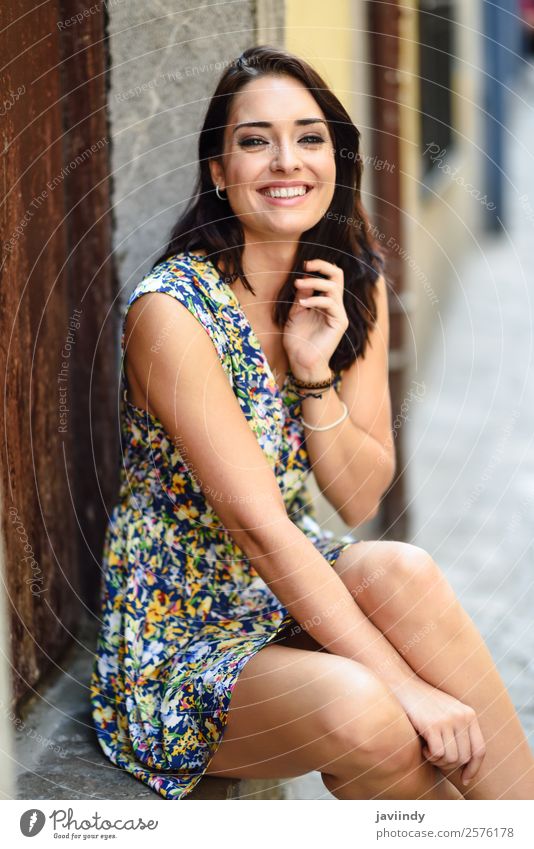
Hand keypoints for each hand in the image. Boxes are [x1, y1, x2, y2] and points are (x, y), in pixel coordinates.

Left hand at [283, 258, 348, 378]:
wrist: (302, 362)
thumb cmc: (297, 341)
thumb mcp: (295, 313)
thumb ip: (301, 296)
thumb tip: (302, 277)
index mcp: (325, 302)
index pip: (329, 277)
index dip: (318, 267)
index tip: (302, 265)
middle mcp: (334, 306)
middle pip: (338, 275)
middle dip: (322, 266)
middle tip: (305, 265)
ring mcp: (339, 314)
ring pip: (334, 287)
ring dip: (314, 282)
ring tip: (298, 284)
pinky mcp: (339, 323)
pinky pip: (331, 303)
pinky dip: (315, 300)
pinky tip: (302, 304)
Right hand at [393, 678, 485, 785]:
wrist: (403, 685)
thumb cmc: (425, 704)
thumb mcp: (448, 712)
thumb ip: (460, 731)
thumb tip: (466, 766)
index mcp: (469, 714)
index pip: (479, 750)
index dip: (473, 769)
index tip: (465, 780)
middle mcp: (461, 717)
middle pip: (464, 758)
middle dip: (450, 765)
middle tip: (436, 757)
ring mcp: (447, 720)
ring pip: (451, 759)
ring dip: (438, 761)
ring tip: (429, 749)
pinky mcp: (431, 725)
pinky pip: (438, 754)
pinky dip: (429, 756)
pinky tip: (423, 746)